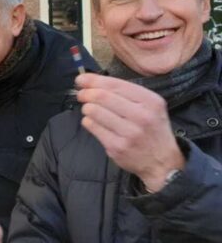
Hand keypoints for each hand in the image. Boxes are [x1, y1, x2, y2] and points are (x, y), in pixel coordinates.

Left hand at [76, 73, 184, 191]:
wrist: (162, 162)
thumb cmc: (152, 130)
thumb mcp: (150, 107)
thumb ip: (126, 93)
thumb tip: (92, 82)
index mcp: (150, 102)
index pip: (116, 85)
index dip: (93, 80)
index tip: (81, 79)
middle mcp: (141, 116)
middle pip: (102, 97)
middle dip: (86, 93)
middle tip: (81, 95)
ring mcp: (129, 133)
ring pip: (94, 111)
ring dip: (86, 108)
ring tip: (89, 109)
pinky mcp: (117, 147)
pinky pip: (92, 127)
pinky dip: (88, 121)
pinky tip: (93, 122)